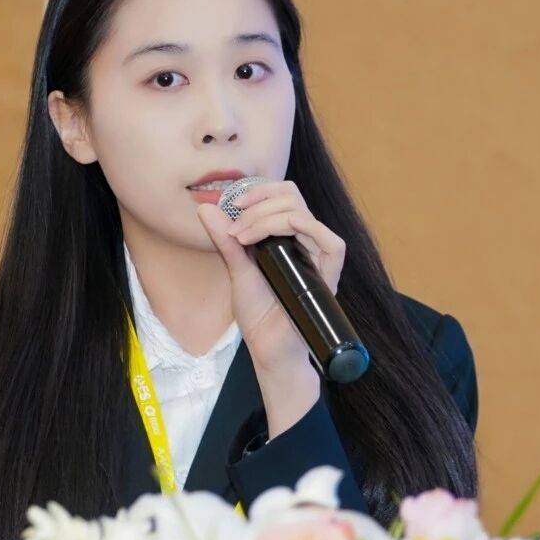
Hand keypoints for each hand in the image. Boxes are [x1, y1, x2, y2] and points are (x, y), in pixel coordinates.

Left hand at [195, 180, 347, 430]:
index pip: (283, 195)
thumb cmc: (259, 314)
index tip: (232, 204)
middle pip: (292, 197)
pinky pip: (333, 244)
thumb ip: (225, 240)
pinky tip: (283, 232)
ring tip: (243, 238)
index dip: (259, 190)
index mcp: (286, 237)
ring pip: (304, 214)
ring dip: (268, 217)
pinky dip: (309, 229)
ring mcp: (317, 258)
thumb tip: (206, 208)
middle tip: (235, 227)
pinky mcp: (327, 277)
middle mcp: (304, 242)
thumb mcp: (236, 270)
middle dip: (259, 203)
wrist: (268, 348)